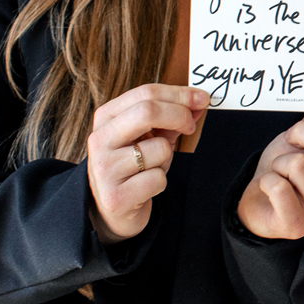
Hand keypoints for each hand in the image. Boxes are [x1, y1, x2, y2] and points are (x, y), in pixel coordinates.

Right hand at [85, 84, 208, 244]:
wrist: (113, 209)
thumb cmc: (135, 166)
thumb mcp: (150, 136)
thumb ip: (171, 117)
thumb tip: (200, 101)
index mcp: (106, 118)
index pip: (145, 93)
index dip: (179, 94)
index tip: (203, 99)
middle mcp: (100, 140)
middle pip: (147, 111)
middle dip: (179, 115)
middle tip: (191, 126)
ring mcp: (105, 169)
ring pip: (159, 148)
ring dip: (167, 158)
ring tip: (152, 167)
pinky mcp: (116, 196)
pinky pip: (158, 179)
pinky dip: (161, 182)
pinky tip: (146, 187)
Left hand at [238, 94, 303, 239]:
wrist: (260, 202)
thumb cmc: (285, 169)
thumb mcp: (302, 140)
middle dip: (301, 133)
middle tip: (291, 141)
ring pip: (298, 164)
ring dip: (280, 162)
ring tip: (281, 173)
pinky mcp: (298, 225)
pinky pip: (277, 187)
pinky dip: (266, 181)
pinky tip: (270, 189)